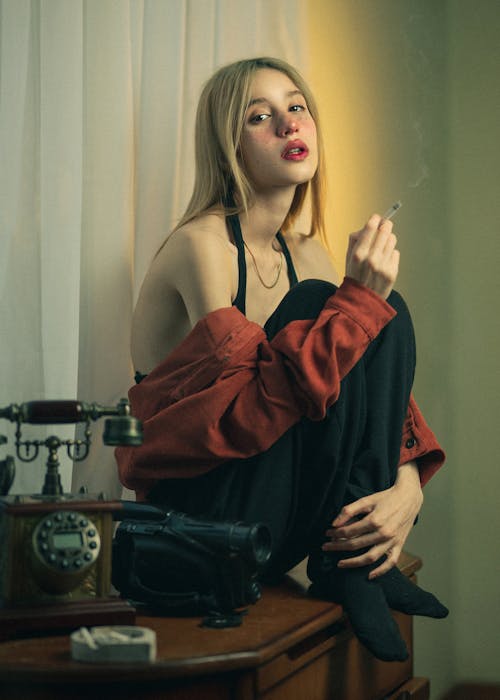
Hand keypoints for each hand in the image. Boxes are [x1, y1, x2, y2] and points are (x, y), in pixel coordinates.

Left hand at [322, 462, 422, 578]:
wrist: (409, 498)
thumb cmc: (386, 497)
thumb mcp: (366, 500)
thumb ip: (349, 510)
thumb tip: (334, 523)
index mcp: (375, 520)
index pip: (349, 531)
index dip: (335, 533)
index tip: (327, 533)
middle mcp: (383, 533)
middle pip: (356, 545)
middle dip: (338, 547)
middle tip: (326, 547)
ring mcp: (392, 541)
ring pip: (370, 557)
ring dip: (353, 563)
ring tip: (339, 564)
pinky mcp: (399, 545)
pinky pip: (391, 563)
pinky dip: (380, 571)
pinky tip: (369, 575)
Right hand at [345, 214, 399, 298]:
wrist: (361, 301)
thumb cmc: (354, 275)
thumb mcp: (348, 257)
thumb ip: (355, 240)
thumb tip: (367, 225)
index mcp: (358, 254)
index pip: (371, 228)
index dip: (375, 219)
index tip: (377, 218)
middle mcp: (371, 259)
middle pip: (385, 230)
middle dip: (385, 226)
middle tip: (385, 226)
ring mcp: (383, 266)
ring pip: (392, 240)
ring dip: (388, 240)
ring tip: (382, 247)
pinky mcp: (392, 272)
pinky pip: (396, 252)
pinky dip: (391, 254)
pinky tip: (384, 262)